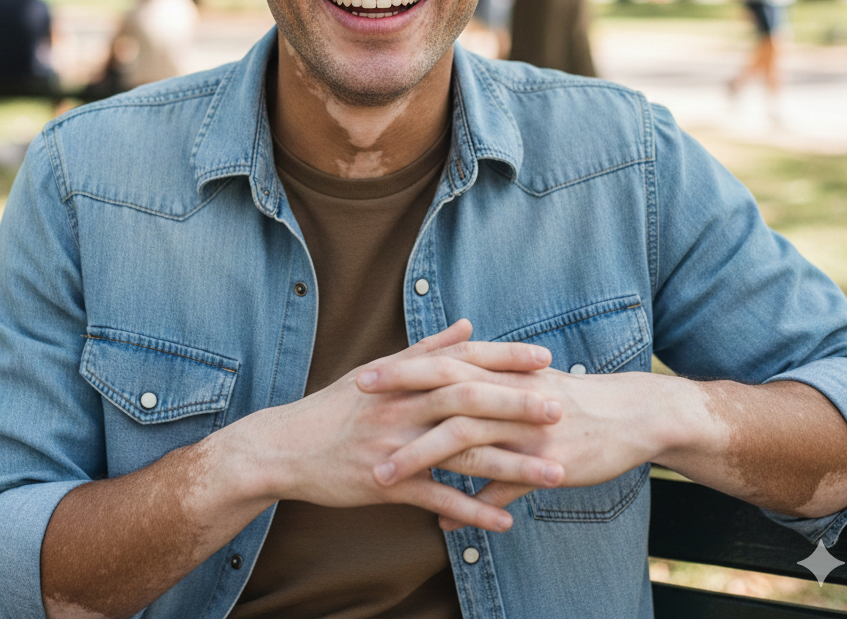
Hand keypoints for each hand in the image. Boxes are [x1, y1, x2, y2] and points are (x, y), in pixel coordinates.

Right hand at [238, 319, 561, 531]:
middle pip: (469, 402)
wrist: (287, 447)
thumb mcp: (379, 370)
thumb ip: (427, 349)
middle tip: (560, 409)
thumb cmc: (335, 408)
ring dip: (511, 466)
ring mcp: (397, 444)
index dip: (504, 358)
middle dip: (517, 406)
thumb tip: (468, 324)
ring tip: (554, 475)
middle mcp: (405, 405)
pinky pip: (437, 497)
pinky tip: (505, 523)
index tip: (544, 358)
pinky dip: (472, 510)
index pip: (463, 360)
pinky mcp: (387, 483)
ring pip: (463, 454)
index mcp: (406, 377)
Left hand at [358, 358, 670, 529]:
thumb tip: (453, 378)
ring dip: (420, 459)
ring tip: (382, 477)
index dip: (403, 367)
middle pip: (445, 392)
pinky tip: (443, 522)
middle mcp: (509, 396)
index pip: (443, 362)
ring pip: (464, 442)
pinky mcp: (544, 465)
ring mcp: (525, 430)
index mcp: (501, 373)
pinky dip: (470, 505)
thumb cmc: (573, 398)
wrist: (630, 416)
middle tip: (357, 408)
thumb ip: (488, 378)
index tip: (363, 374)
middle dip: (399, 400)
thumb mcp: (528, 381)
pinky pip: (500, 488)